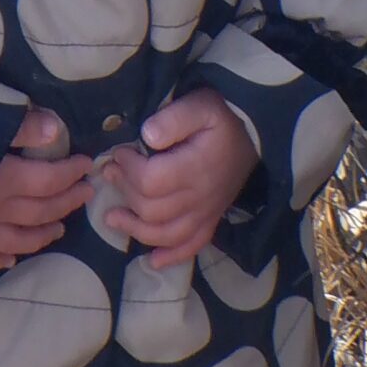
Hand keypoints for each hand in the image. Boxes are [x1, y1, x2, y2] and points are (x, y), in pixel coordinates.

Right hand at [0, 109, 91, 272]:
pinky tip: (9, 260)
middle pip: (40, 211)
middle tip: (85, 195)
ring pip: (17, 240)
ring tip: (59, 230)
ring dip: (42, 236)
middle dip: (66, 202)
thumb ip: (19, 126)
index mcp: (6, 179)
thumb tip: (55, 130)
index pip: (49, 180)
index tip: (87, 165)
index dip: (71, 172)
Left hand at [103, 89, 257, 270]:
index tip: (119, 153)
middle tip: (111, 173)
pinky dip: (171, 256)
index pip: (151, 181)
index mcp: (196, 168)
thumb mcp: (201, 105)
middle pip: (152, 209)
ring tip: (112, 217)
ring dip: (135, 229)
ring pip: (166, 234)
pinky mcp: (212, 219)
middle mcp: (201, 197)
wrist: (255, 133)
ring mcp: (207, 212)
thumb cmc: (223, 117)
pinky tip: (152, 261)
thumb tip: (146, 136)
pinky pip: (192, 246)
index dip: (128, 169)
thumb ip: (174, 118)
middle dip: (125, 192)